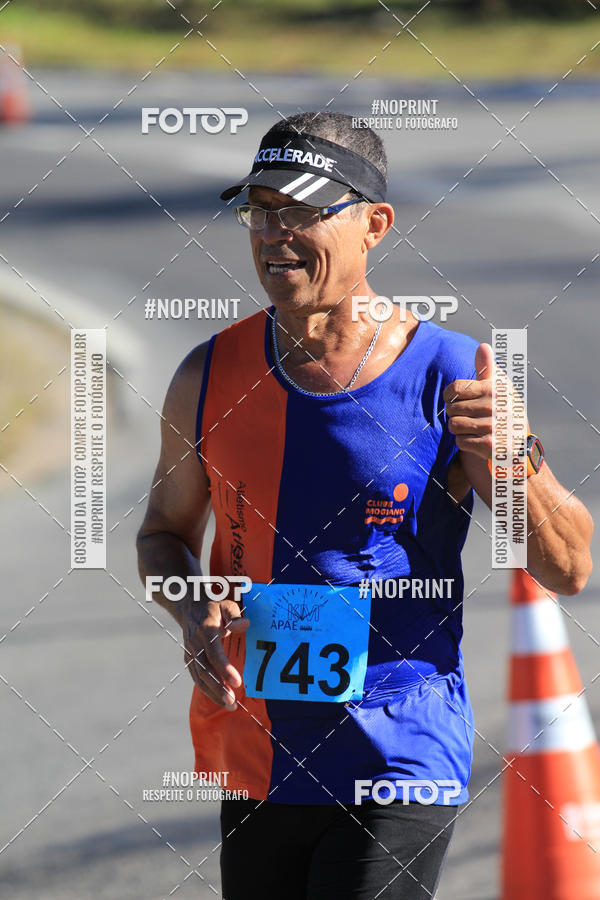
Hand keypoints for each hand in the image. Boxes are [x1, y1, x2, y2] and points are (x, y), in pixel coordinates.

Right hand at [182, 597, 248, 709]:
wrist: (187, 605)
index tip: (237, 682)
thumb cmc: (212, 605)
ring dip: (213, 694)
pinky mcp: (189, 659)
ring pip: (199, 677)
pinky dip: (207, 690)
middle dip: (218, 688)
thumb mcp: (226, 604)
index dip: (225, 668)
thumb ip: (235, 615)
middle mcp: (195, 643)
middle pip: (205, 670)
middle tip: (232, 702)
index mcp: (206, 629)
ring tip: (229, 705)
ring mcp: (190, 652)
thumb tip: (244, 626)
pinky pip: (197, 677)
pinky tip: (220, 698)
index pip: (214, 653)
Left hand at [443, 342, 528, 461]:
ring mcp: (493, 427)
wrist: (519, 445)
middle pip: (451, 408)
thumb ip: (487, 368)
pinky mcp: (490, 445)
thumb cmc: (503, 410)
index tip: (454, 399)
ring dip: (459, 429)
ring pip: (453, 425)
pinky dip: (465, 443)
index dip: (449, 395)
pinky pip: (460, 441)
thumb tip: (483, 346)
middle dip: (455, 414)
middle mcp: (495, 406)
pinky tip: (477, 440)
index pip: (455, 388)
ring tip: (472, 428)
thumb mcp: (498, 387)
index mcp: (495, 389)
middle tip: (469, 416)